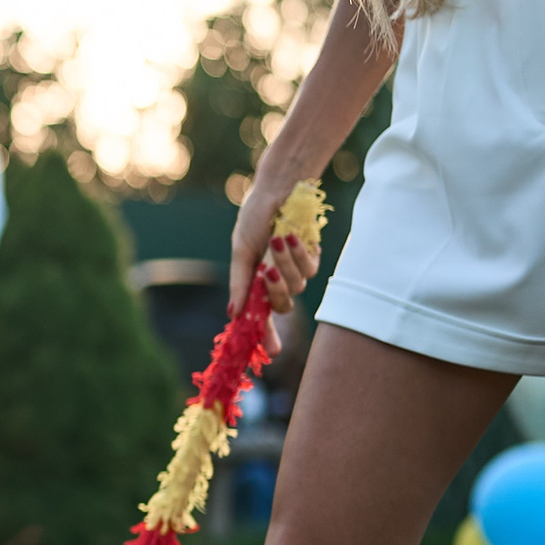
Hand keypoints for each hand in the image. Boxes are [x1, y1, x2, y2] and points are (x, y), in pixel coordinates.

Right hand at [228, 172, 321, 357]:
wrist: (277, 191)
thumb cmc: (254, 219)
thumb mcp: (241, 252)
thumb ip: (240, 283)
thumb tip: (232, 315)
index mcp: (256, 284)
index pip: (261, 317)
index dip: (266, 337)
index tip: (272, 354)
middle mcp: (277, 283)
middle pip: (282, 307)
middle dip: (275, 290)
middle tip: (265, 271)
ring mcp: (296, 271)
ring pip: (297, 286)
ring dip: (285, 263)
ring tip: (276, 238)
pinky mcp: (311, 257)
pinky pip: (310, 268)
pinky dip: (299, 253)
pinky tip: (290, 235)